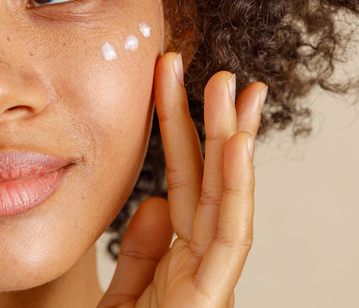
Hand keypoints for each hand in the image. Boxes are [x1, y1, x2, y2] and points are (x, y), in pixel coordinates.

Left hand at [98, 52, 266, 307]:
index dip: (181, 133)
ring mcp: (210, 283)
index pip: (184, 184)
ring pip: (228, 201)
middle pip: (209, 184)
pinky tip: (236, 145)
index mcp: (180, 261)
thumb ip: (141, 254)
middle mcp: (202, 266)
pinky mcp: (210, 301)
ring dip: (233, 143)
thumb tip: (156, 202)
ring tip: (236, 91)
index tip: (174, 83)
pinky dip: (236, 189)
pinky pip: (228, 239)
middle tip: (217, 73)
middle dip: (214, 126)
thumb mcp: (123, 297)